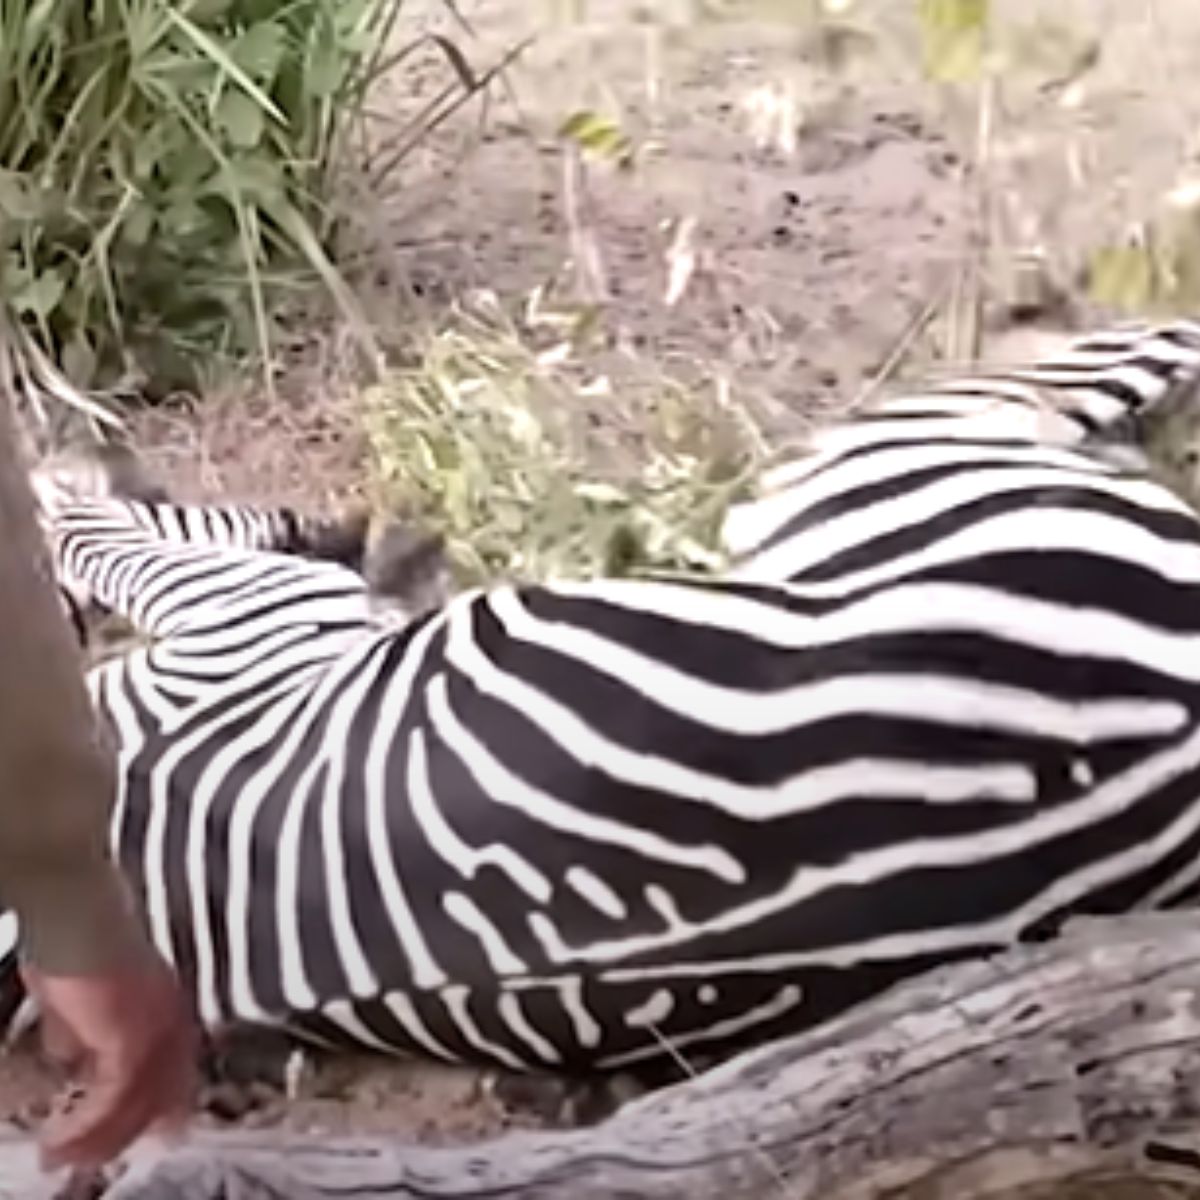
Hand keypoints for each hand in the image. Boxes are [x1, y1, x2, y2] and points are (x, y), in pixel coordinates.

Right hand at [21, 956, 195, 1170]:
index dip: (156, 1099)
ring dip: (98, 1138)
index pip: (172, 1062)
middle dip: (130, 1128)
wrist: (76, 913)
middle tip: (95, 1159)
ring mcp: (158, 1028)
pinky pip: (114, 1100)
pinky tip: (58, 1140)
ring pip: (137, 1103)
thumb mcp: (80, 994)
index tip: (138, 1129)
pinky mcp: (133, 1040)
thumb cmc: (72, 938)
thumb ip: (83, 1026)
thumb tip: (71, 1054)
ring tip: (61, 1158)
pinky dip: (86, 1127)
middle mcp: (171, 1016)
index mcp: (165, 1002)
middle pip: (164, 1089)